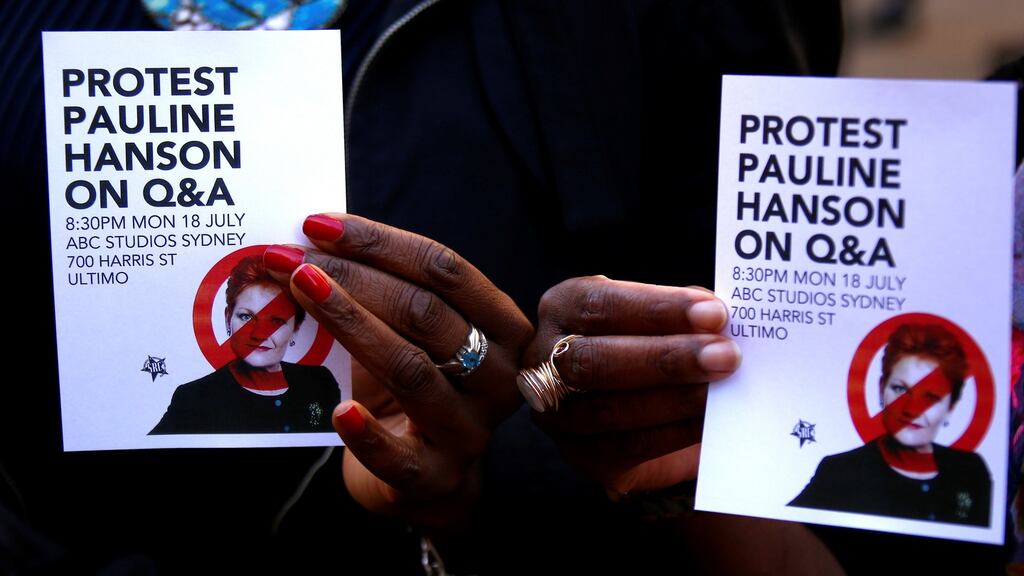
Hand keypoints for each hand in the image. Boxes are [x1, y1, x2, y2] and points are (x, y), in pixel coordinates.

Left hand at [264, 214, 532, 527]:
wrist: (426, 474)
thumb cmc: (413, 384)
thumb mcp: (409, 332)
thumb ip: (380, 290)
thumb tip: (306, 242)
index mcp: (502, 326)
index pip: (445, 269)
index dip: (380, 242)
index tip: (317, 224)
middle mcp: (499, 375)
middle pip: (426, 313)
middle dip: (352, 278)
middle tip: (289, 260)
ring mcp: (471, 429)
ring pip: (410, 369)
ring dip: (349, 326)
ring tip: (297, 295)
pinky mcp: (438, 478)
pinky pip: (399, 455)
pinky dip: (367, 433)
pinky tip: (338, 411)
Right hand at [526, 276, 739, 492]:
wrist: (642, 408)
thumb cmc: (652, 343)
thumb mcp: (658, 318)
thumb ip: (682, 317)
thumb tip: (722, 324)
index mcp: (564, 307)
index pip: (602, 304)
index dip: (657, 309)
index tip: (714, 313)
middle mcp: (545, 357)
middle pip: (595, 358)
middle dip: (665, 358)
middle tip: (726, 356)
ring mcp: (556, 411)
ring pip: (607, 408)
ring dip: (673, 399)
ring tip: (721, 390)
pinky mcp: (581, 453)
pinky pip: (625, 446)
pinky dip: (672, 433)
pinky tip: (708, 422)